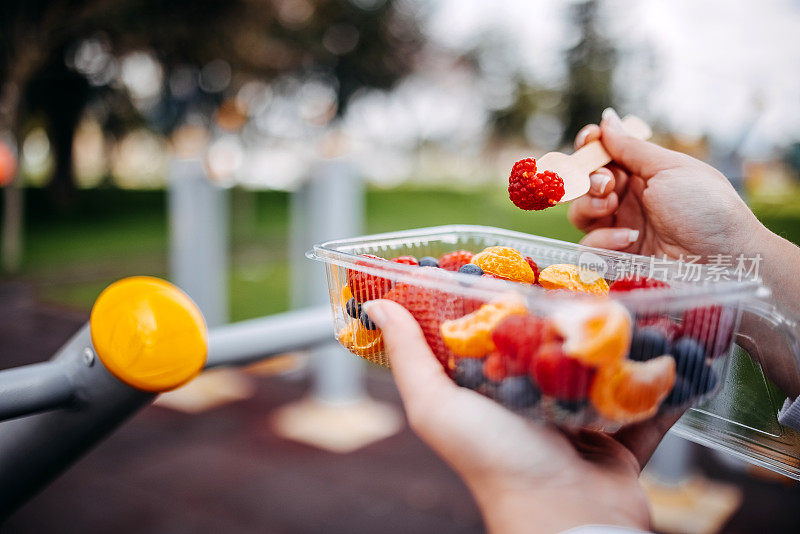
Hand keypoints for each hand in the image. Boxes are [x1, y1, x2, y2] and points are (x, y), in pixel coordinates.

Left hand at [364, 299, 675, 533]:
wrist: (566, 518)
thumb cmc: (495, 460)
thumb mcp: (438, 406)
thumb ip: (409, 358)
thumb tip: (375, 305)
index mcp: (493, 390)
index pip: (498, 331)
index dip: (506, 297)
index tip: (523, 259)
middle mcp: (535, 401)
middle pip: (556, 344)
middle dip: (574, 312)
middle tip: (596, 273)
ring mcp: (581, 418)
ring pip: (607, 366)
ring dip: (626, 337)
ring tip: (647, 297)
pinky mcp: (623, 435)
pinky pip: (651, 400)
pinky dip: (670, 378)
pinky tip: (690, 342)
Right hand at [568, 108, 766, 259]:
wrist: (725, 258)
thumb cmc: (706, 207)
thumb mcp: (670, 169)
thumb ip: (631, 148)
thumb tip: (607, 118)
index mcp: (644, 174)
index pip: (605, 156)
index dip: (591, 146)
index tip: (588, 139)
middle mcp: (629, 200)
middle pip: (586, 184)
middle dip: (590, 179)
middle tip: (608, 184)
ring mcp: (621, 229)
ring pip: (581, 214)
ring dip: (589, 206)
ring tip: (610, 207)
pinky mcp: (618, 259)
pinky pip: (590, 248)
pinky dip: (602, 240)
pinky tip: (628, 239)